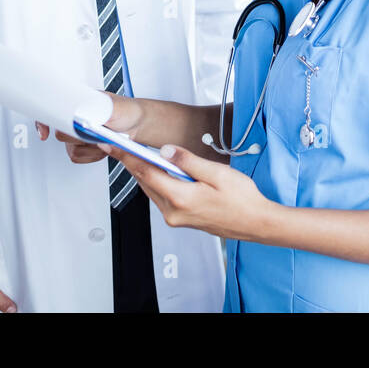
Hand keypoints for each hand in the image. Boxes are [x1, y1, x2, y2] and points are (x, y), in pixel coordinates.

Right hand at [36, 94, 145, 164]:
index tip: (45, 132)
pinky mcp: (81, 147)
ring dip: (89, 148)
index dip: (43, 121)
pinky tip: (102, 148)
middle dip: (80, 138)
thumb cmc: (126, 110)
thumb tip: (85, 116)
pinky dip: (91, 156)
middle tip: (97, 133)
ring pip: (70, 148)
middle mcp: (74, 118)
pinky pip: (76, 157)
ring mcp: (76, 133)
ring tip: (104, 140)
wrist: (136, 123)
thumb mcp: (117, 107)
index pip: (51, 110)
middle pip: (62, 134)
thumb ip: (100, 110)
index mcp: (77, 103)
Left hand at [104, 142, 272, 240]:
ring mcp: (176, 217)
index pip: (146, 173)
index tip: (113, 146)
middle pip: (145, 182)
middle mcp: (173, 212)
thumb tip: (165, 150)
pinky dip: (156, 181)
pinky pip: (161, 196)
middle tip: (119, 145)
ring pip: (152, 190)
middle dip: (132, 162)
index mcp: (180, 198)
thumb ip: (188, 161)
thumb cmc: (241, 199)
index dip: (127, 156)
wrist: (256, 222)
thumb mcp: (216, 173)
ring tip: (136, 154)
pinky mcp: (181, 218)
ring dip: (144, 172)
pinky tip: (160, 170)